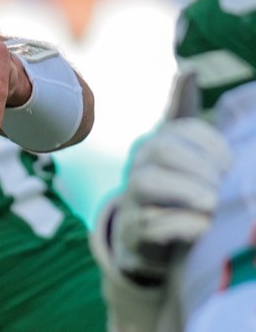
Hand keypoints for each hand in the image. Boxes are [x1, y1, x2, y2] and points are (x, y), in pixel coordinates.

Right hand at [111, 117, 231, 279]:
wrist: (154, 241)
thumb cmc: (186, 202)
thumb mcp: (197, 175)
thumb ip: (210, 159)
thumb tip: (238, 154)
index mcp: (158, 145)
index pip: (183, 129)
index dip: (212, 144)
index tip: (230, 165)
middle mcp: (139, 165)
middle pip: (161, 149)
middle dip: (199, 167)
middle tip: (220, 187)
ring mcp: (131, 197)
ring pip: (146, 182)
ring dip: (186, 191)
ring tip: (212, 204)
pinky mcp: (133, 229)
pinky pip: (151, 223)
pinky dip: (183, 223)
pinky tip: (205, 226)